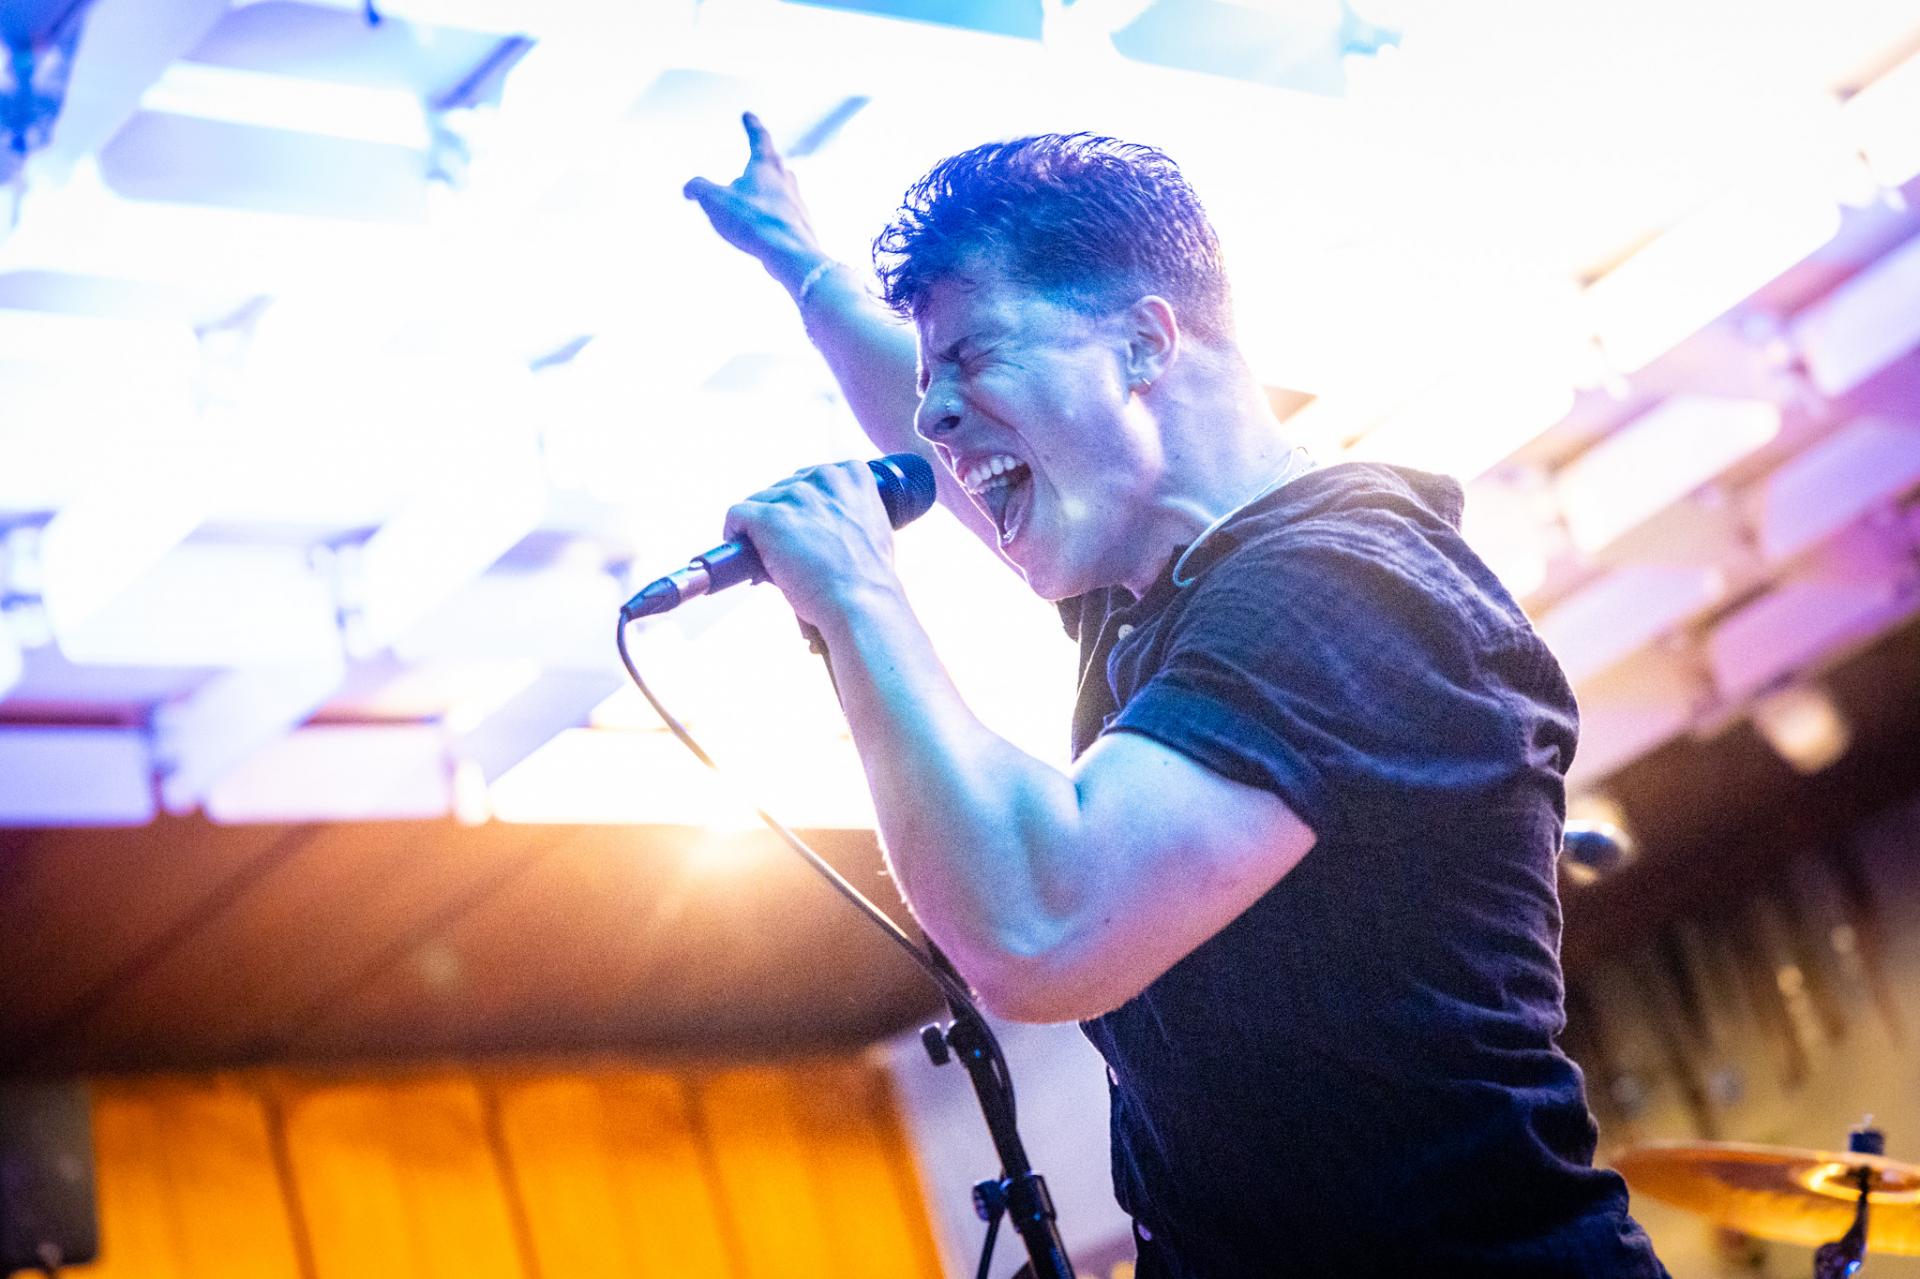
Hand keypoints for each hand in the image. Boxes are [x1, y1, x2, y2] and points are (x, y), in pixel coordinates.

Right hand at [684, 112, 828, 293]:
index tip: (749, 115)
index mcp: (766, 167)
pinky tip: (769, 226)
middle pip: (777, 164)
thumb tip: (688, 188)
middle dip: (766, 159)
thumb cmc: (753, 222)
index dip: (752, 126)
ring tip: (764, 193)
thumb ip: (698, 188)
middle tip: (762, 156)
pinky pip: (787, 216)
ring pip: (785, 189)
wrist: (790, 254)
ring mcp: (797, 204)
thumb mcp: (714, 200)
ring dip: (774, 188)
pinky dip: (776, 215)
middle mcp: (786, 182)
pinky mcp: (802, 227)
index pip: (759, 138)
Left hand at [723, 460, 904, 629]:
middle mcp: (823, 477)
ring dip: (761, 531)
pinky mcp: (767, 517)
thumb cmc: (868, 578)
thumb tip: (821, 522)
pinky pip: (736, 515)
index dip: (802, 506)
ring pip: (760, 504)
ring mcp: (794, 496)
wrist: (861, 602)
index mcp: (852, 474)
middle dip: (782, 518)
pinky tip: (744, 554)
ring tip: (774, 560)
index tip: (801, 527)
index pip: (810, 479)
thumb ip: (849, 512)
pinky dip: (734, 534)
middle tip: (790, 551)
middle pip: (783, 490)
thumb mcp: (873, 527)